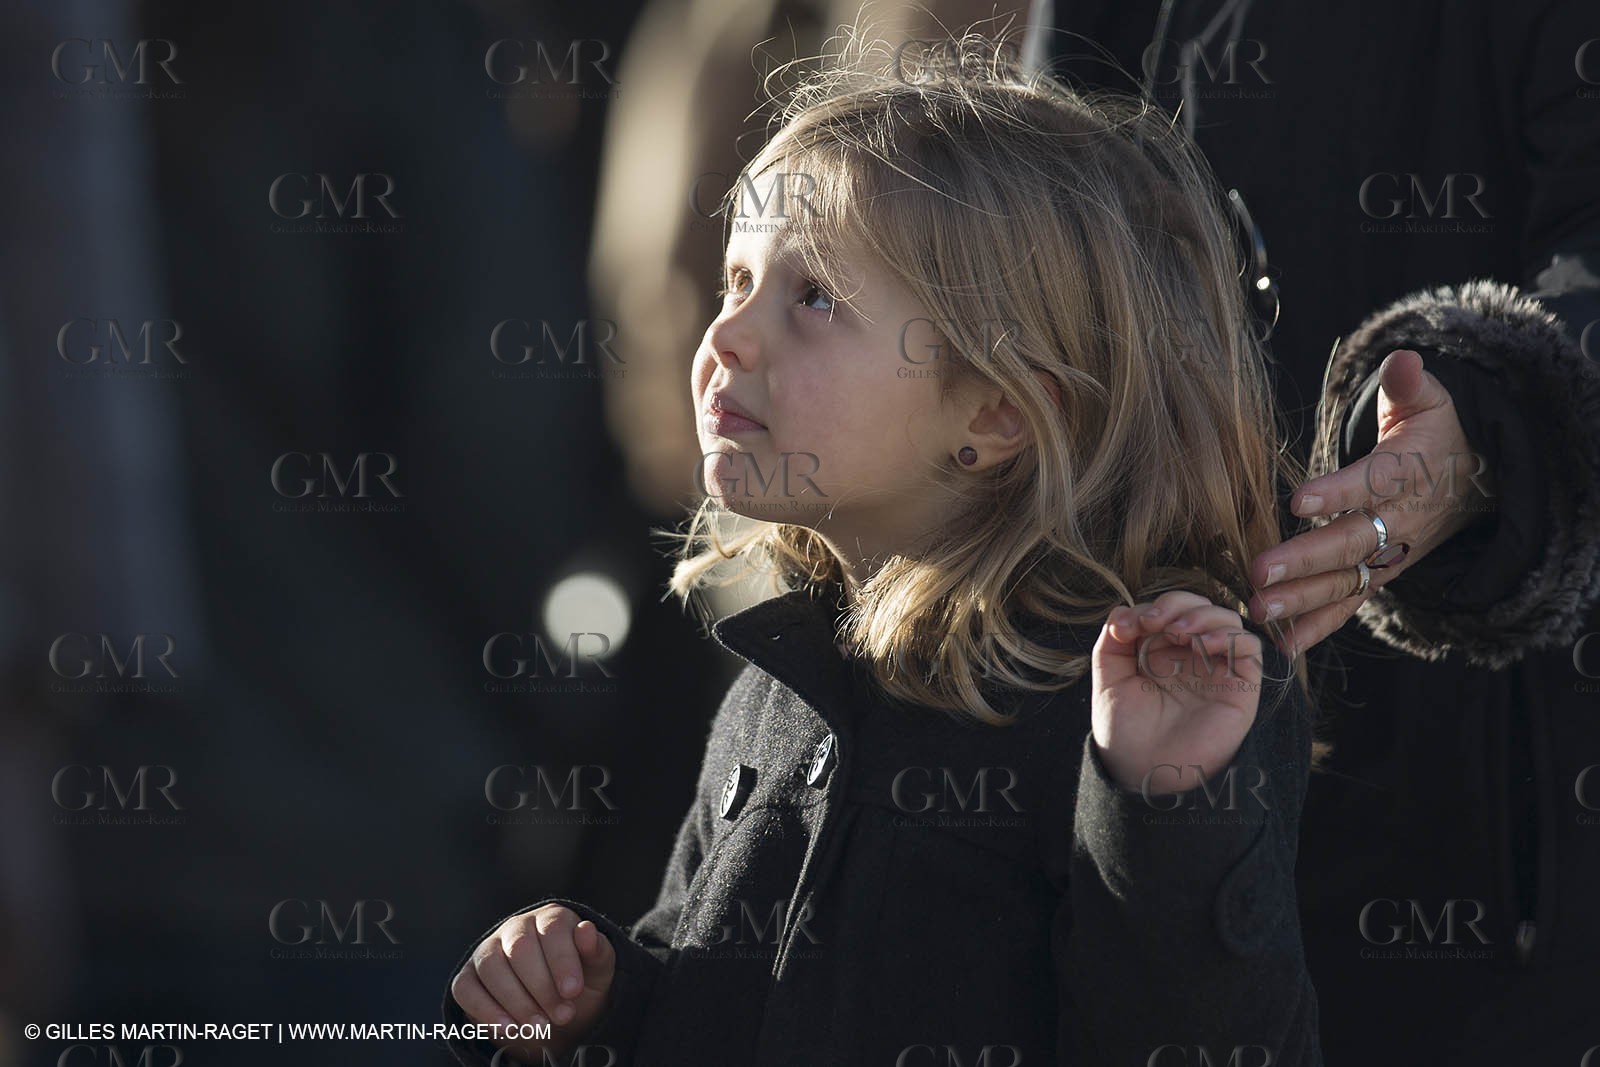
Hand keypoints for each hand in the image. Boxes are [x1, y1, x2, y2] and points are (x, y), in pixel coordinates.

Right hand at [450, 904, 615, 1059]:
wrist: (554, 1013)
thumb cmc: (578, 985)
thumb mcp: (598, 971)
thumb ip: (597, 951)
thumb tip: (587, 931)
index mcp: (551, 918)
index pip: (552, 928)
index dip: (562, 960)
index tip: (573, 992)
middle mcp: (516, 927)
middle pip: (520, 948)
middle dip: (542, 986)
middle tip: (563, 1016)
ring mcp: (488, 950)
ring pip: (491, 967)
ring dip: (517, 1000)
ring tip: (540, 1026)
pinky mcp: (468, 977)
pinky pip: (466, 989)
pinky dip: (486, 1010)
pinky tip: (510, 1028)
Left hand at [1092, 591, 1262, 793]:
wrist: (1144, 773)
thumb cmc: (1126, 733)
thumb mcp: (1108, 681)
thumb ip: (1112, 643)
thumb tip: (1123, 611)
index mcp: (1161, 652)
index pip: (1167, 610)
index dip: (1150, 607)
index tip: (1127, 627)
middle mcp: (1192, 657)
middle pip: (1198, 607)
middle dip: (1176, 604)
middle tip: (1154, 623)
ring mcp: (1217, 670)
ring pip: (1226, 620)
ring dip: (1201, 616)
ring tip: (1177, 632)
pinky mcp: (1240, 687)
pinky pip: (1248, 647)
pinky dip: (1229, 636)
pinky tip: (1203, 646)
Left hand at [1247, 349, 1494, 653]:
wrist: (1475, 479)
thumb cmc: (1434, 432)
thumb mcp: (1429, 402)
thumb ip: (1410, 385)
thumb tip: (1403, 359)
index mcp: (1406, 472)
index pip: (1370, 482)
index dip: (1336, 492)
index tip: (1297, 501)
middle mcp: (1399, 520)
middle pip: (1350, 542)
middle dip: (1304, 560)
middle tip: (1257, 572)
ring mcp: (1390, 552)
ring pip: (1346, 580)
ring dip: (1301, 600)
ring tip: (1258, 612)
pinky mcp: (1381, 574)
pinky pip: (1349, 604)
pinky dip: (1318, 627)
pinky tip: (1282, 644)